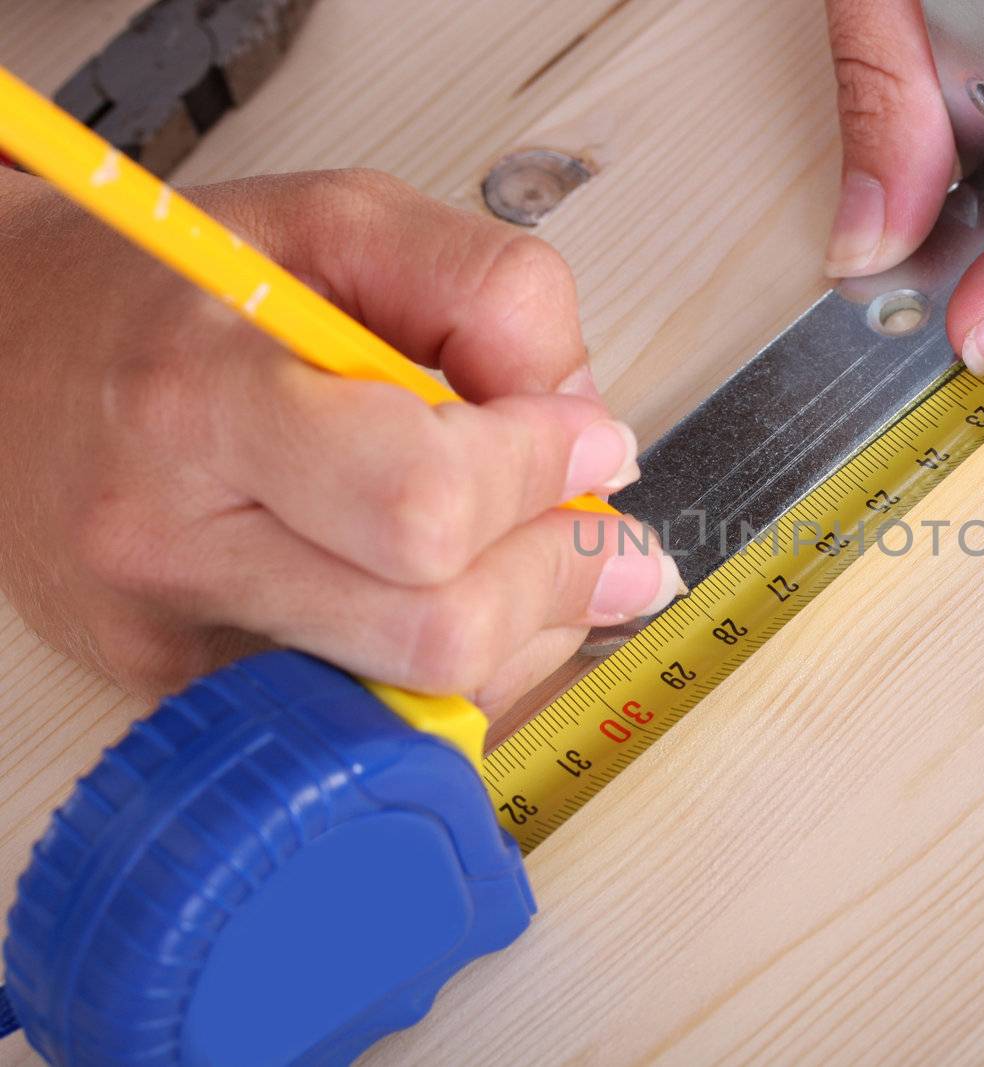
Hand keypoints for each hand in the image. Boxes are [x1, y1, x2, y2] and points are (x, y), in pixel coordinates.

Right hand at [0, 167, 679, 712]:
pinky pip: (384, 723)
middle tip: (599, 518)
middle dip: (558, 570)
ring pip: (429, 699)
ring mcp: (176, 644)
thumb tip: (587, 428)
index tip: (591, 440)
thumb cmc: (175, 292)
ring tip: (522, 539)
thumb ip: (489, 295)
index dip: (540, 476)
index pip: (425, 500)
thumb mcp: (341, 221)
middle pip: (439, 630)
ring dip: (529, 624)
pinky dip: (464, 664)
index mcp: (198, 403)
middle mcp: (171, 547)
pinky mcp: (192, 698)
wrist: (9, 358)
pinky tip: (455, 587)